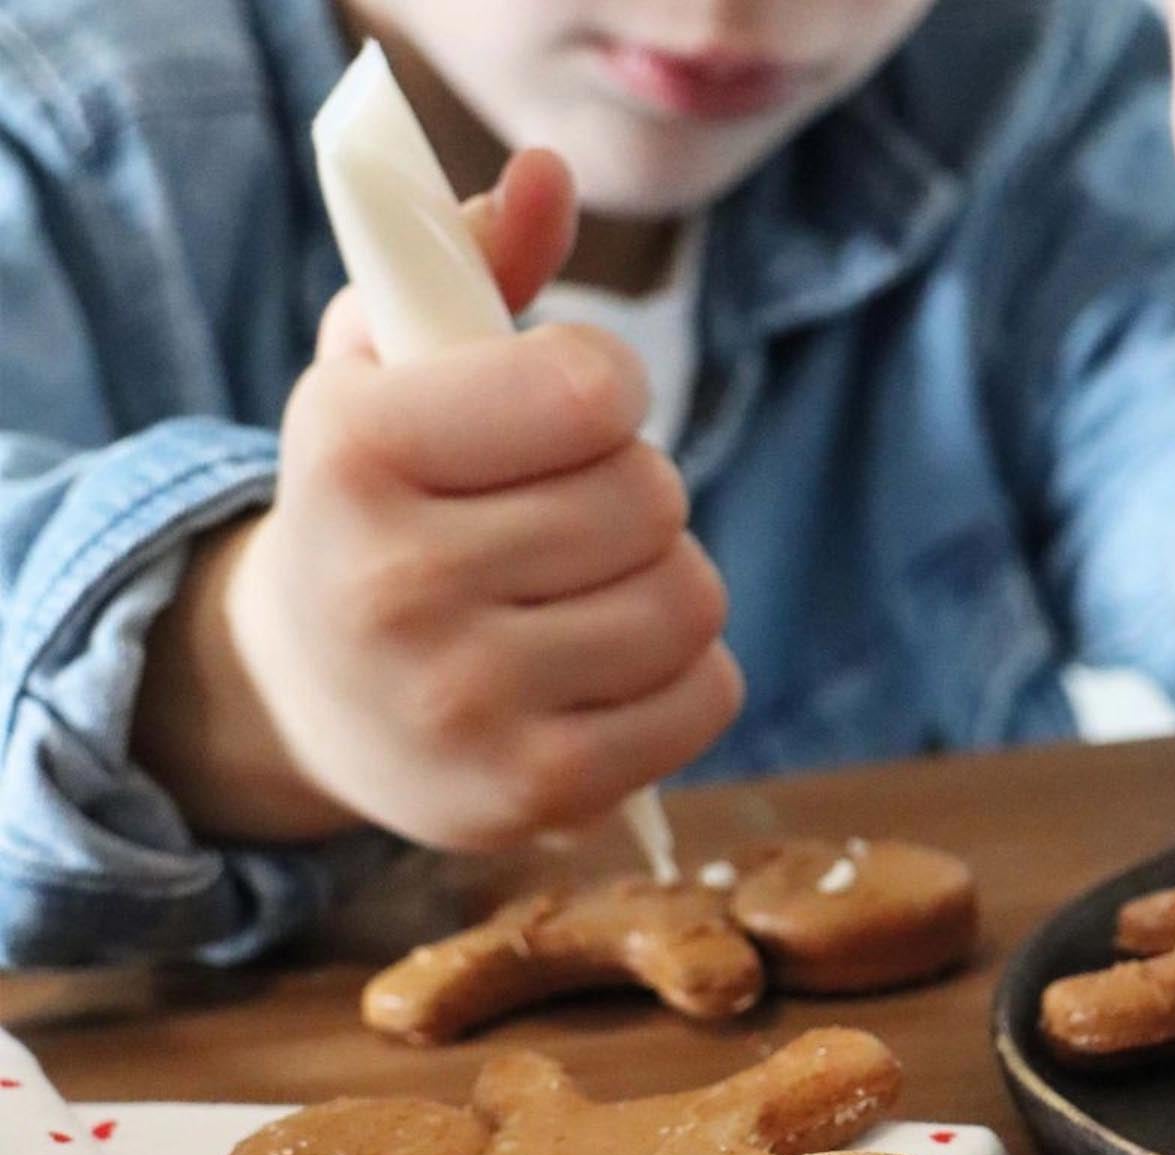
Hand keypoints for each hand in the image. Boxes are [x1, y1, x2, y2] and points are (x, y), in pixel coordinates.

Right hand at [135, 150, 741, 847]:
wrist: (308, 694)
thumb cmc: (371, 510)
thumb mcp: (384, 370)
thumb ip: (467, 263)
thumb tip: (549, 177)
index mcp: (355, 455)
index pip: (590, 389)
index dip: (603, 389)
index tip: (566, 410)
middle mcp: (396, 590)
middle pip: (651, 500)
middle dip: (633, 492)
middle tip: (572, 514)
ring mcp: (465, 709)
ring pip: (690, 601)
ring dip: (664, 581)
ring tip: (589, 590)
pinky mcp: (530, 796)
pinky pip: (706, 697)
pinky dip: (686, 674)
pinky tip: (613, 667)